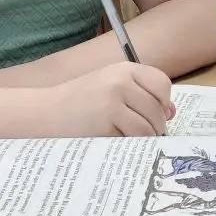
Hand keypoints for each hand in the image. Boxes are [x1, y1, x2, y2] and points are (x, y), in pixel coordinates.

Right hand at [47, 62, 174, 136]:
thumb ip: (140, 94)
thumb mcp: (110, 87)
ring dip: (145, 139)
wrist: (44, 114)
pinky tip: (115, 142)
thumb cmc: (79, 103)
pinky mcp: (105, 124)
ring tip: (128, 139)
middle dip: (155, 127)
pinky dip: (130, 146)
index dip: (164, 102)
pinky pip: (133, 140)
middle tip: (141, 134)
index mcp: (123, 69)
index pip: (162, 83)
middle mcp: (120, 82)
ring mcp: (113, 103)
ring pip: (149, 128)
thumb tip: (171, 112)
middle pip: (157, 109)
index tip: (157, 113)